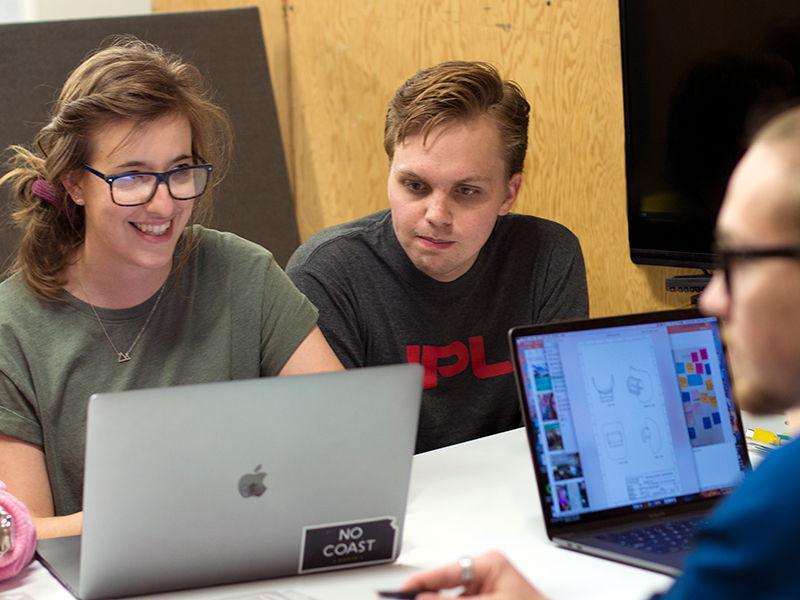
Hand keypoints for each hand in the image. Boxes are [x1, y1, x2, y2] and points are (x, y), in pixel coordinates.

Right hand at [400, 551, 549, 599]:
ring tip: (417, 598)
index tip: (400, 593)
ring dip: (437, 599)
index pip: (445, 571)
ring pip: (449, 596)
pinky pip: (460, 599)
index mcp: (489, 563)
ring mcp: (485, 590)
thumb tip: (423, 597)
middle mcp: (485, 573)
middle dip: (427, 595)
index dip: (419, 583)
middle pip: (444, 586)